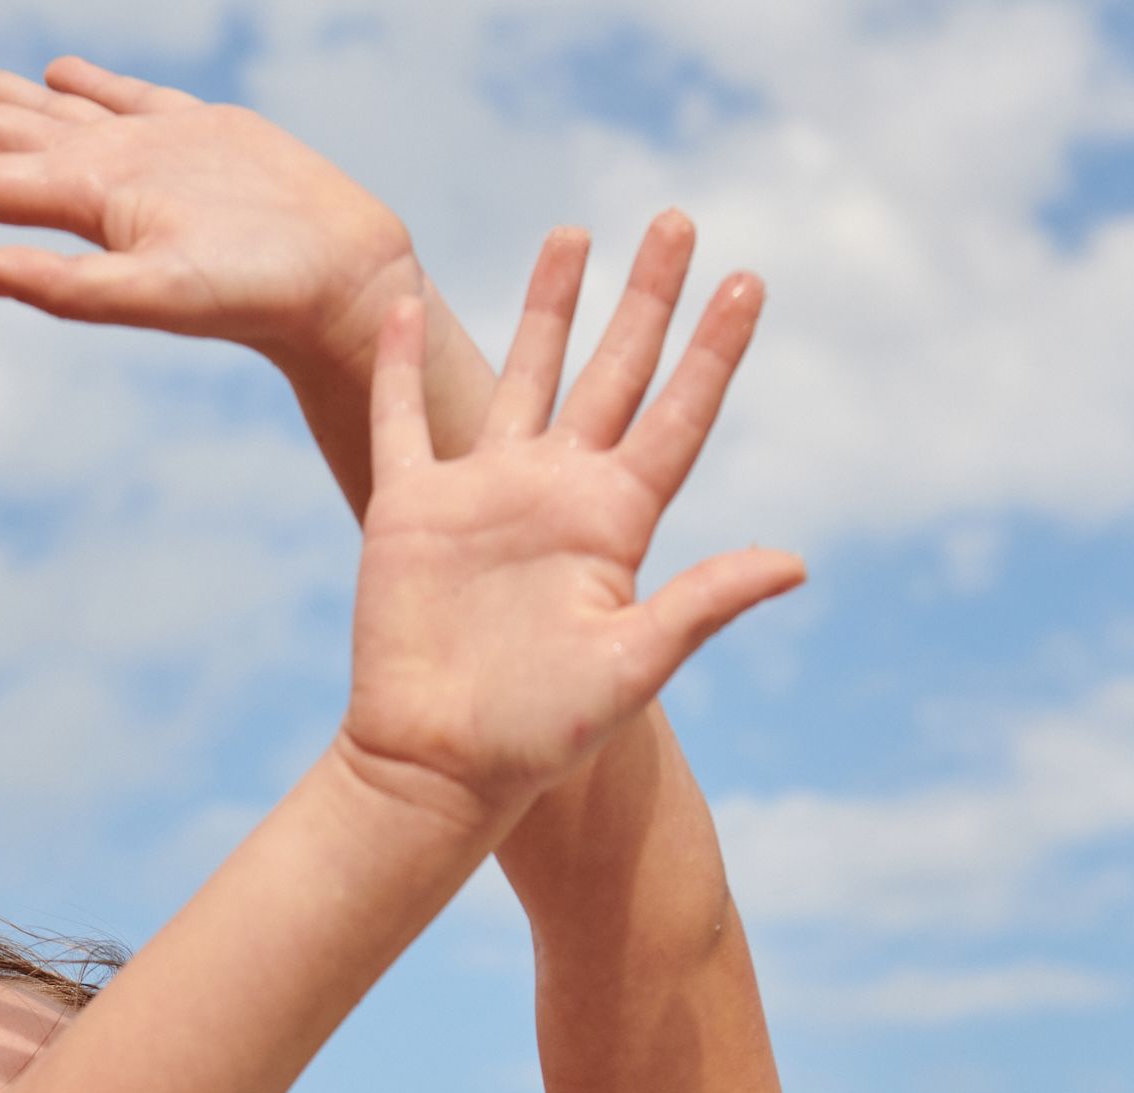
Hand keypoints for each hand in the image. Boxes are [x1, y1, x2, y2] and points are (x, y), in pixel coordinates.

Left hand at [0, 39, 416, 367]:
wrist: (343, 282)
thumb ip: (67, 287)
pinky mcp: (194, 132)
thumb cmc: (258, 295)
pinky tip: (57, 70)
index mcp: (79, 205)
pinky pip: (121, 97)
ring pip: (40, 106)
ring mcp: (143, 153)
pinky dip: (85, 81)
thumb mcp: (158, 294)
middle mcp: (97, 176)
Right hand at [337, 224, 804, 831]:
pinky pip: (403, 420)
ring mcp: (484, 497)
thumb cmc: (536, 736)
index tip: (750, 282)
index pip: (678, 417)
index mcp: (614, 525)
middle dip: (646, 298)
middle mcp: (556, 495)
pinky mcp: (412, 512)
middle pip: (614, 373)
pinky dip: (402, 365)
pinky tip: (408, 306)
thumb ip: (703, 605)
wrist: (434, 767)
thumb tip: (796, 564)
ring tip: (574, 233)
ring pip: (522, 374)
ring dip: (548, 306)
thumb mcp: (630, 668)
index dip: (715, 351)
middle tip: (678, 219)